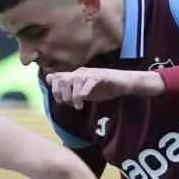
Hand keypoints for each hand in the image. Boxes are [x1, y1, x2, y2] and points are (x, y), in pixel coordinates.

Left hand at [45, 67, 160, 106]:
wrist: (124, 83)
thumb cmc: (104, 87)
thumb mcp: (84, 91)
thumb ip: (71, 91)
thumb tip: (59, 95)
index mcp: (75, 76)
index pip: (56, 78)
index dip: (54, 90)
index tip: (60, 101)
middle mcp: (80, 73)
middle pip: (62, 80)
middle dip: (61, 94)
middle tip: (69, 104)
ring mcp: (90, 74)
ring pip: (74, 80)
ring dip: (73, 96)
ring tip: (78, 105)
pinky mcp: (100, 77)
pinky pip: (88, 82)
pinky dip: (83, 93)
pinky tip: (83, 101)